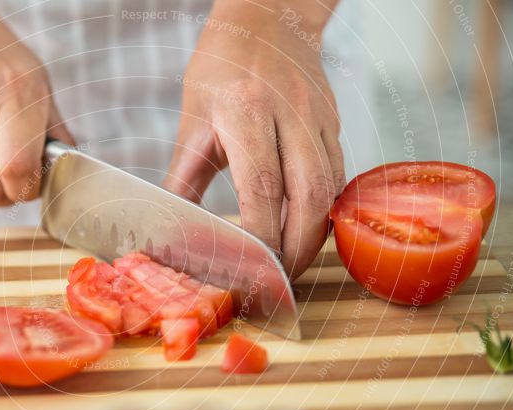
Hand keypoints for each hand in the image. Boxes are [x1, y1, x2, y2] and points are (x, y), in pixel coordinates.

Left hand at [164, 2, 343, 278]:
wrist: (268, 17)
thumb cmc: (223, 65)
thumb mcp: (193, 118)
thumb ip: (185, 175)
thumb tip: (173, 225)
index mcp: (246, 111)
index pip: (261, 186)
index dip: (262, 234)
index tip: (252, 267)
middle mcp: (290, 114)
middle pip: (309, 195)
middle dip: (298, 247)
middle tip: (279, 279)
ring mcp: (318, 118)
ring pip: (331, 189)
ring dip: (316, 234)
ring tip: (293, 263)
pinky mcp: (333, 124)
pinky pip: (339, 175)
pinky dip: (326, 210)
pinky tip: (309, 229)